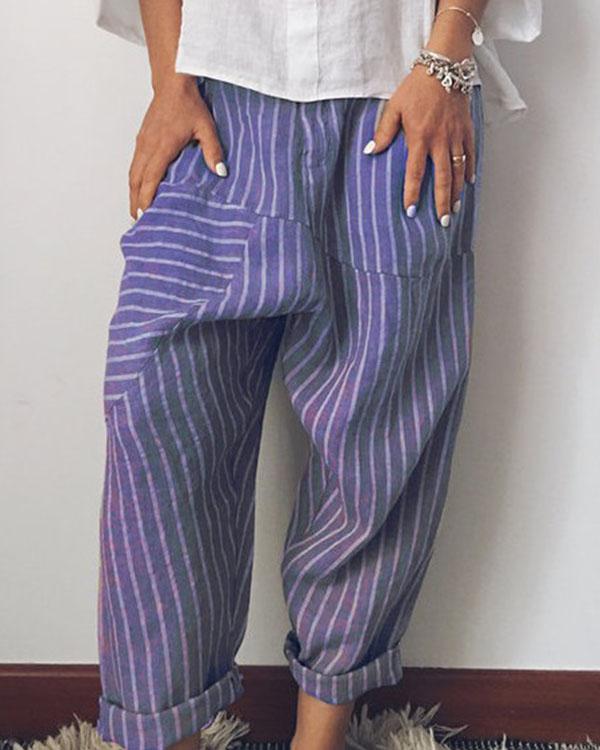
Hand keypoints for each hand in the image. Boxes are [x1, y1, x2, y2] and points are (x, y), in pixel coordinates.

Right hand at [128, 76, 226, 219]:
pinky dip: (134, 179)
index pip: (150, 177)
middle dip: (135, 201)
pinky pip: (134, 164)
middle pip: (136, 180)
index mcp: (162, 146)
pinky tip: (138, 187)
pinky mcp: (141, 139)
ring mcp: (142, 142)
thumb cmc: (189, 104)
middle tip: (137, 219)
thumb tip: (220, 172)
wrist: (173, 84)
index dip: (146, 197)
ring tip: (135, 209)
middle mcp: (148, 146)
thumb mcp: (206, 127)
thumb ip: (213, 150)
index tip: (144, 213)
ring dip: (132, 191)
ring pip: (132, 172)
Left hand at [363, 64, 475, 225]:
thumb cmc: (417, 86)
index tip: (411, 211)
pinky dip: (469, 169)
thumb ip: (384, 132)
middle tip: (441, 221)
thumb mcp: (394, 107)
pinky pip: (470, 153)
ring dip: (456, 192)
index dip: (412, 194)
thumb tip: (371, 151)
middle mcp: (440, 141)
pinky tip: (468, 183)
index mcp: (419, 138)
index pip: (415, 173)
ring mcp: (456, 136)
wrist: (444, 65)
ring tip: (454, 209)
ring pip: (458, 170)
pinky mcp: (467, 128)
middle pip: (442, 179)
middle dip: (442, 202)